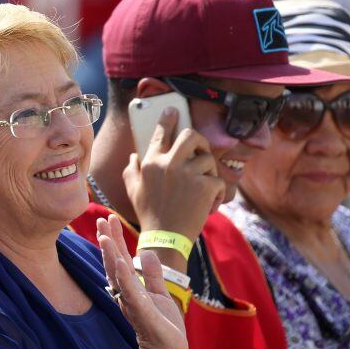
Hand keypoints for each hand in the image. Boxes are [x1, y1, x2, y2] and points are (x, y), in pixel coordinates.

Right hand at [97, 215, 187, 348]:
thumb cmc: (164, 326)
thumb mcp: (160, 293)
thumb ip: (152, 274)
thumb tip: (146, 252)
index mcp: (131, 287)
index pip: (120, 258)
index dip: (114, 239)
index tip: (108, 219)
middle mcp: (127, 292)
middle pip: (114, 262)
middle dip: (109, 240)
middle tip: (102, 218)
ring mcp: (132, 301)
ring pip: (118, 275)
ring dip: (111, 255)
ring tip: (104, 235)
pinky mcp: (142, 312)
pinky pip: (131, 292)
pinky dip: (124, 277)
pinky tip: (120, 262)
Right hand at [123, 107, 225, 241]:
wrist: (165, 238)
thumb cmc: (148, 214)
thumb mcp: (132, 190)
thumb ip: (131, 169)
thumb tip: (135, 155)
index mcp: (151, 163)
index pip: (160, 133)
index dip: (168, 119)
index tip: (173, 110)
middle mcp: (169, 164)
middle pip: (191, 135)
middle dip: (199, 140)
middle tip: (200, 149)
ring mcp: (189, 174)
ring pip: (208, 159)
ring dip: (209, 172)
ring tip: (203, 187)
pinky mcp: (205, 186)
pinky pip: (218, 180)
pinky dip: (217, 193)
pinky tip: (209, 204)